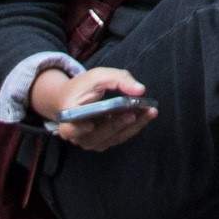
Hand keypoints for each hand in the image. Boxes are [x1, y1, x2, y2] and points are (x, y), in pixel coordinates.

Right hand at [30, 65, 152, 151]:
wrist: (74, 98)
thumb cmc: (83, 87)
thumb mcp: (97, 76)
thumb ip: (118, 79)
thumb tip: (140, 90)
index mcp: (68, 117)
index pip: (70, 129)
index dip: (79, 130)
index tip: (90, 125)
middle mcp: (78, 135)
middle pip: (98, 135)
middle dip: (117, 124)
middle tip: (134, 113)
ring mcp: (91, 141)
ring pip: (112, 138)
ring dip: (133, 126)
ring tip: (149, 112)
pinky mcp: (103, 142)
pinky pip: (120, 137)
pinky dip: (135, 126)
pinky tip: (147, 114)